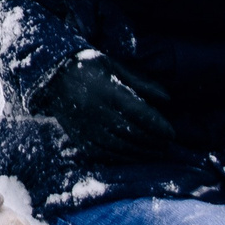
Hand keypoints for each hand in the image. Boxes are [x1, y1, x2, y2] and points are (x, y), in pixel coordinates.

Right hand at [28, 52, 176, 161]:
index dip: (158, 126)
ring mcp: (86, 127)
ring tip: (155, 153)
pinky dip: (122, 157)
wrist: (52, 75)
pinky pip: (103, 153)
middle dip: (153, 141)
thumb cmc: (90, 67)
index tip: (172, 134)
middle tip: (168, 145)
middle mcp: (97, 111)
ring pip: (119, 146)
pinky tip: (133, 156)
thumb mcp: (116, 67)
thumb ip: (142, 84)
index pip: (139, 113)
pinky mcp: (79, 137)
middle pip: (132, 133)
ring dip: (140, 152)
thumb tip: (167, 99)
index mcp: (108, 91)